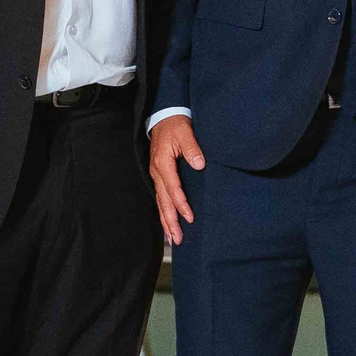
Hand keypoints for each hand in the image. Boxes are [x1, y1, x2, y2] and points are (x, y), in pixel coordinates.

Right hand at [148, 114, 204, 243]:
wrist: (164, 116)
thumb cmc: (175, 124)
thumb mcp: (185, 132)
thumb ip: (192, 148)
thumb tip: (199, 164)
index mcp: (163, 164)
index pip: (173, 189)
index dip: (182, 205)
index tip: (190, 218)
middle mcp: (157, 172)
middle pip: (164, 202)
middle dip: (170, 222)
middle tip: (178, 239)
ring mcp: (156, 175)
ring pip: (160, 203)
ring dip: (166, 221)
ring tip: (173, 238)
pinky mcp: (159, 176)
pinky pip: (161, 198)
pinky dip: (164, 212)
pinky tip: (169, 224)